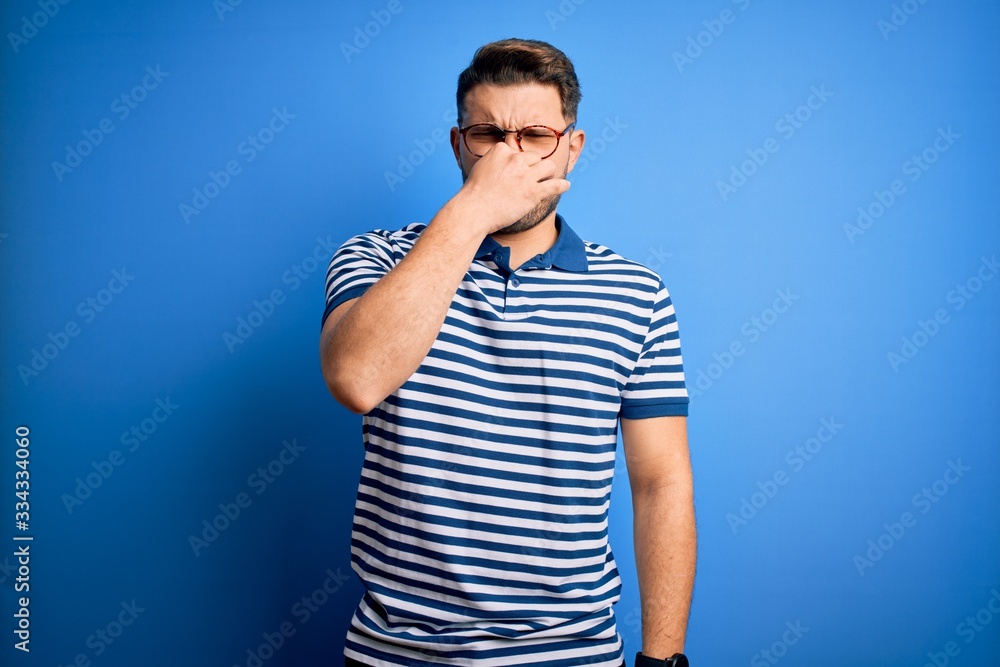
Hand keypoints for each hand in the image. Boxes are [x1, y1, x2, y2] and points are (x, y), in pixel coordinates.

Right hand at [453, 142, 570, 234]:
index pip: (517, 151)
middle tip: (529, 179)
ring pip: (548, 167)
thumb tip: (504, 160)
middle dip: (533, 167)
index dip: (518, 163)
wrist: (474, 211)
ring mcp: (526, 176)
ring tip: (547, 179)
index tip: (514, 172)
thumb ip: (496, 161)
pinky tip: (565, 186)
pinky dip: (562, 186)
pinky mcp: (533, 192)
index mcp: (502, 150)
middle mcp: (516, 159)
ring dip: (548, 173)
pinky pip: (555, 185)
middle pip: (535, 157)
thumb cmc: (474, 193)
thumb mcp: (481, 166)